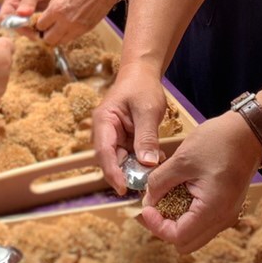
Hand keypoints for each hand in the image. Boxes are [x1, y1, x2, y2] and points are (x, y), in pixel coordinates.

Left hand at [36, 0, 117, 45]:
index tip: (41, 22)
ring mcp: (77, 28)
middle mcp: (65, 22)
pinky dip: (67, 35)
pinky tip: (68, 27)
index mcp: (57, 9)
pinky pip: (72, 38)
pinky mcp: (86, 30)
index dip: (39, 24)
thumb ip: (53, 4)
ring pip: (60, 42)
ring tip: (58, 29)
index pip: (40, 26)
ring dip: (56, 37)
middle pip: (48, 39)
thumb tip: (46, 15)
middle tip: (47, 29)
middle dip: (45, 35)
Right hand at [91, 70, 168, 192]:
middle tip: (145, 185)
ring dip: (135, 169)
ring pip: (121, 160)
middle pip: (110, 160)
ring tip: (154, 173)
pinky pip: (131, 155)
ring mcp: (114, 136)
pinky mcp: (124, 139)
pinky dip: (142, 161)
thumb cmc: (142, 86)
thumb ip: (147, 137)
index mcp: (104, 122)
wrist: (142, 74)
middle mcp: (104, 132)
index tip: (123, 188)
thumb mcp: (147, 110)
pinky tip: (157, 161)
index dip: (113, 172)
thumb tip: (148, 163)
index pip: (104, 152)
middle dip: (126, 174)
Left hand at [138, 111, 261, 252]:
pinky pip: (203, 223)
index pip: (178, 237)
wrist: (249, 132)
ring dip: (176, 223)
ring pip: (195, 235)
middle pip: (186, 243)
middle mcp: (223, 219)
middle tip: (152, 207)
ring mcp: (227, 214)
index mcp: (213, 209)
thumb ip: (160, 182)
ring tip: (162, 200)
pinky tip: (178, 195)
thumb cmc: (218, 142)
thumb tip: (147, 199)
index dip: (157, 226)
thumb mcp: (182, 159)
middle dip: (164, 228)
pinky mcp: (226, 207)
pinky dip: (187, 216)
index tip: (146, 207)